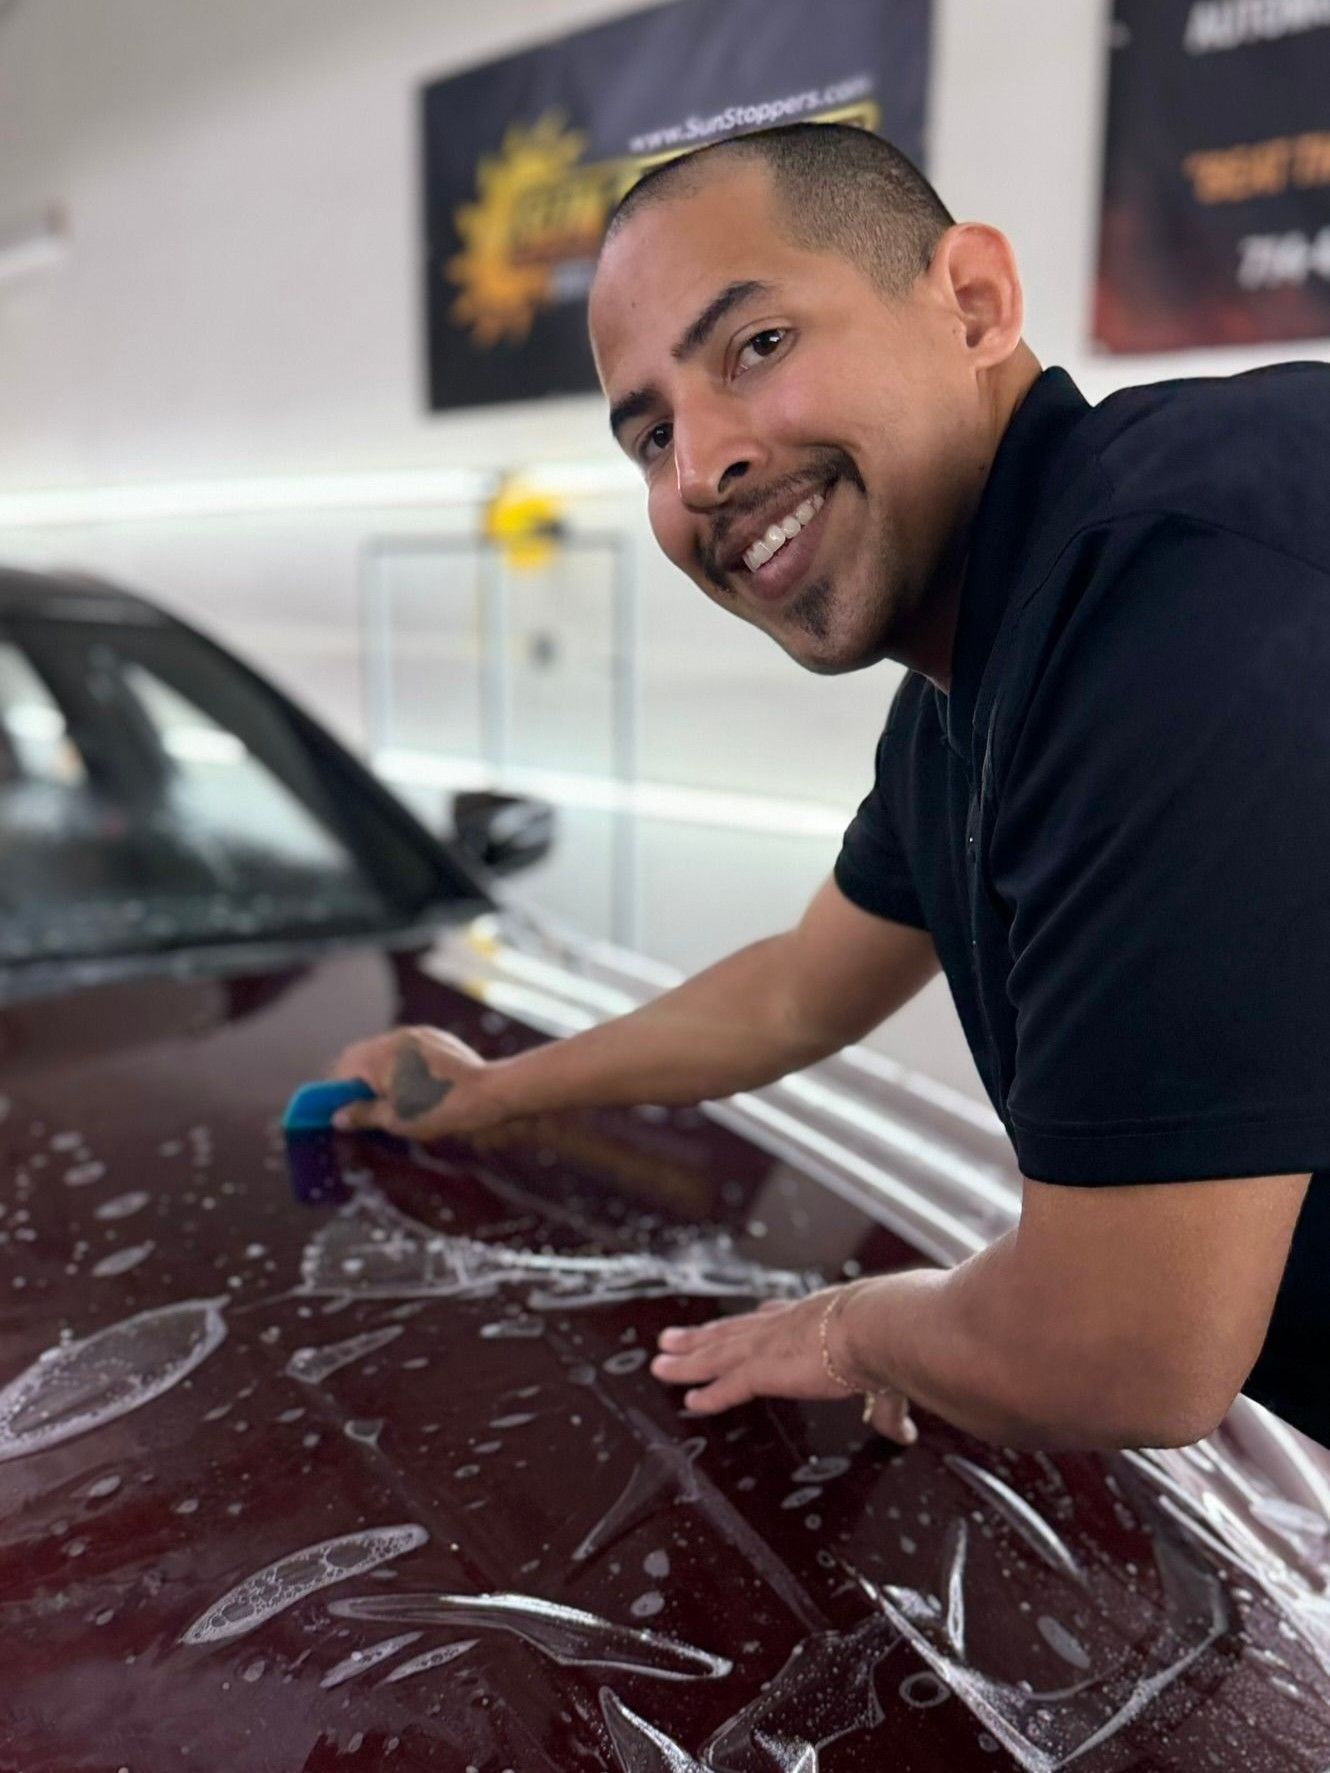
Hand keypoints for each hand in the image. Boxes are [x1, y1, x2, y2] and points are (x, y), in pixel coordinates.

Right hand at [327, 1025, 507, 1141]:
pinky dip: (400, 1064)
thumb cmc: (440, 1108)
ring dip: (378, 1071)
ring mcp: (416, 1035)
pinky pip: (406, 1048)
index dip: (335, 1092)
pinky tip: (411, 1085)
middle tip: (361, 1107)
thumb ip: (363, 1114)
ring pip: (383, 1050)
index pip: (342, 1069)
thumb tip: (338, 1117)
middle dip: (356, 1081)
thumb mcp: (396, 1119)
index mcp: (379, 1056)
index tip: (337, 1110)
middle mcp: (394, 1038)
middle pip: (361, 1056)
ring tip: (387, 1098)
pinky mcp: (434, 1037)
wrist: (488, 1093)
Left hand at [649, 1289, 917, 1445]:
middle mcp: (783, 1326)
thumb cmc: (886, 1339)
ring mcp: (767, 1346)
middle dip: (703, 1336)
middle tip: (675, 1338)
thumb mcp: (886, 1373)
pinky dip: (706, 1395)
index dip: (756, 1321)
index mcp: (815, 1318)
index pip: (775, 1318)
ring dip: (686, 1359)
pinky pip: (724, 1386)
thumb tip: (902, 1432)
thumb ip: (886, 1408)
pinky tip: (688, 1401)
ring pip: (715, 1354)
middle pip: (732, 1332)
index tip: (747, 1318)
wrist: (876, 1326)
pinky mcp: (760, 1370)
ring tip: (661, 1360)